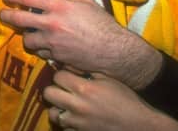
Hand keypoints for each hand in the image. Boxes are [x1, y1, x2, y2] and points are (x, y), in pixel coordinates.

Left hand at [0, 0, 161, 88]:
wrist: (115, 51)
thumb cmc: (103, 24)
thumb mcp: (85, 4)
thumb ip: (65, 1)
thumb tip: (52, 0)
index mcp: (59, 7)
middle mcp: (51, 24)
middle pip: (19, 19)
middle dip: (7, 16)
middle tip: (3, 14)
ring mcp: (52, 42)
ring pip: (27, 39)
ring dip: (26, 35)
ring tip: (29, 33)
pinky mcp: (55, 57)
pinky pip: (40, 52)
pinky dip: (41, 48)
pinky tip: (46, 45)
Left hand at [44, 70, 177, 130]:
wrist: (140, 126)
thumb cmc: (126, 99)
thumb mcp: (107, 79)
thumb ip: (85, 70)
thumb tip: (67, 63)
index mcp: (85, 88)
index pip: (57, 76)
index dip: (62, 75)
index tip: (68, 77)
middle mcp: (78, 106)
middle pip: (48, 93)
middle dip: (54, 89)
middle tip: (64, 90)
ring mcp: (77, 123)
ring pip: (52, 113)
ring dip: (58, 108)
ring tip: (67, 106)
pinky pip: (63, 128)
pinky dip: (67, 123)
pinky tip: (75, 119)